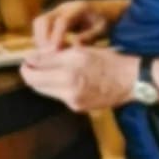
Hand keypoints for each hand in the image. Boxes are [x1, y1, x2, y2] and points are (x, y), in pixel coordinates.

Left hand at [20, 47, 138, 113]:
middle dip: (31, 74)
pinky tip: (67, 79)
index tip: (29, 59)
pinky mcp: (77, 107)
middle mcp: (68, 88)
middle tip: (33, 65)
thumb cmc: (109, 62)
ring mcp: (72, 100)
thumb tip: (32, 59)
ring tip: (51, 70)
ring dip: (43, 81)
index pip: (33, 69)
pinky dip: (58, 87)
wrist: (131, 81)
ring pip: (45, 91)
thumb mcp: (80, 51)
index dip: (28, 63)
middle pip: (34, 84)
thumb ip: (54, 55)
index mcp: (69, 70)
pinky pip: (59, 96)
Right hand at [31, 0, 124, 50]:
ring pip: (38, 23)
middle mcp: (63, 8)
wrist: (101, 11)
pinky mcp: (52, 18)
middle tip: (48, 54)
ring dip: (40, 39)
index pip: (62, 21)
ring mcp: (55, 12)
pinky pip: (40, 27)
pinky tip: (49, 51)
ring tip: (48, 54)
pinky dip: (41, 38)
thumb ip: (89, 36)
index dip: (57, 36)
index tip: (56, 51)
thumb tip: (75, 45)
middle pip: (43, 20)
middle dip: (43, 38)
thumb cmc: (102, 21)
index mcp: (77, 8)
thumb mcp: (101, 29)